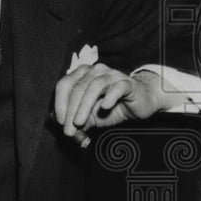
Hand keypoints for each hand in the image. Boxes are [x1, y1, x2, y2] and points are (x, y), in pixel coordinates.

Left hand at [53, 66, 170, 145]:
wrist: (140, 103)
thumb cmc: (114, 106)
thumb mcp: (92, 117)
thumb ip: (78, 121)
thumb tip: (65, 129)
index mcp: (83, 75)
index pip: (65, 84)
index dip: (60, 103)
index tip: (60, 122)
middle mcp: (96, 71)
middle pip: (78, 87)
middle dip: (71, 110)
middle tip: (69, 129)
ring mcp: (112, 75)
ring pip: (95, 86)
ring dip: (84, 106)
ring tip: (80, 122)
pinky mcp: (127, 83)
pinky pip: (117, 87)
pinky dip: (110, 96)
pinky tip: (105, 106)